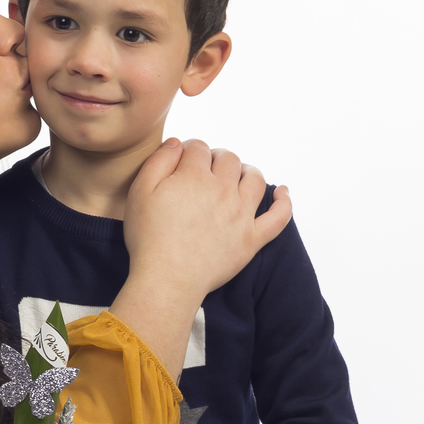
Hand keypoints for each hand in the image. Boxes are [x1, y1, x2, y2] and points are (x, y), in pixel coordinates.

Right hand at [112, 139, 291, 375]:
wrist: (167, 279)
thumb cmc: (148, 238)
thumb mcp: (140, 192)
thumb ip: (158, 161)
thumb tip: (177, 143)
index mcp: (194, 176)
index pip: (198, 147)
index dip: (189, 150)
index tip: (182, 160)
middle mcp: (223, 189)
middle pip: (228, 159)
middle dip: (216, 158)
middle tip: (206, 168)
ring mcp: (241, 214)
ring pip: (255, 179)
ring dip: (247, 171)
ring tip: (237, 175)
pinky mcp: (251, 239)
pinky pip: (278, 218)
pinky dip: (283, 202)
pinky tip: (282, 193)